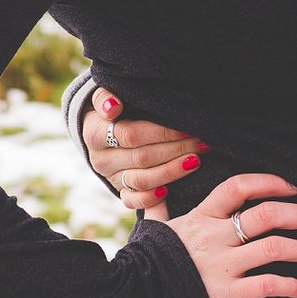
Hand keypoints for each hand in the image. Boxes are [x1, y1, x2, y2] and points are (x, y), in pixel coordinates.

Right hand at [82, 89, 205, 212]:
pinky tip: (170, 191)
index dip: (161, 132)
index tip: (186, 127)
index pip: (131, 134)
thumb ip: (106, 96)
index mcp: (95, 134)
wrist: (100, 131)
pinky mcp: (119, 191)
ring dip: (171, 171)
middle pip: (142, 157)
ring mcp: (110, 178)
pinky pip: (134, 201)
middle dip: (176, 149)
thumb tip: (113, 106)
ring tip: (196, 161)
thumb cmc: (111, 108)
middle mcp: (101, 159)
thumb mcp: (104, 96)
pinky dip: (151, 198)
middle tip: (201, 142)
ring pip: (141, 180)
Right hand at [163, 169, 296, 297]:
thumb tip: (154, 187)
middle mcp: (214, 236)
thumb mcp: (154, 229)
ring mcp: (221, 265)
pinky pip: (267, 286)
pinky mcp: (226, 295)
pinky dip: (291, 286)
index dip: (271, 181)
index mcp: (201, 217)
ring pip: (274, 248)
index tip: (296, 185)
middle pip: (267, 214)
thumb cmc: (145, 264)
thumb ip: (159, 207)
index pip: (239, 187)